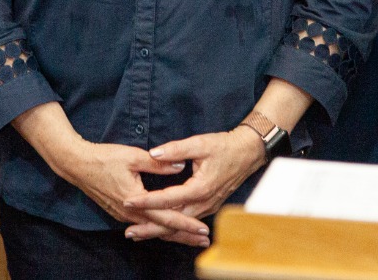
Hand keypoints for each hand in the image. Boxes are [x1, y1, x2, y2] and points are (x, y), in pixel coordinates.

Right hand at [51, 139, 210, 246]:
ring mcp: (123, 214)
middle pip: (162, 230)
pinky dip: (157, 228)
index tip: (204, 230)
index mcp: (136, 201)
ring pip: (152, 229)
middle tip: (204, 242)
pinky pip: (142, 224)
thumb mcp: (133, 156)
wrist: (77, 165)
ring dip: (171, 233)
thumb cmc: (104, 158)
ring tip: (190, 238)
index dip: (187, 225)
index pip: (167, 218)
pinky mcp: (118, 211)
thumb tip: (180, 166)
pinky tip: (165, 229)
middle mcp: (130, 213)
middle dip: (184, 236)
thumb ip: (158, 163)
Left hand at [120, 125, 265, 242]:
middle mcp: (204, 202)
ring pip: (180, 224)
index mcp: (200, 188)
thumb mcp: (200, 143)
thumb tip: (154, 153)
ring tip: (139, 233)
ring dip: (160, 230)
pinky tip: (160, 227)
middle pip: (173, 220)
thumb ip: (176, 149)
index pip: (168, 198)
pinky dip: (172, 227)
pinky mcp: (209, 206)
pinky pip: (187, 221)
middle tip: (129, 232)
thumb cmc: (224, 146)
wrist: (248, 153)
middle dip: (150, 227)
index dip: (147, 201)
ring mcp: (208, 207)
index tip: (129, 201)